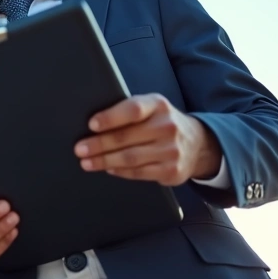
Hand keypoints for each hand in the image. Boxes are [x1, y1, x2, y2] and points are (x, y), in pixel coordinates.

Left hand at [75, 93, 222, 185]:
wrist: (197, 144)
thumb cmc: (161, 123)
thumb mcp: (151, 108)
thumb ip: (128, 111)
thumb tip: (93, 124)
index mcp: (158, 105)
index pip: (133, 109)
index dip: (111, 117)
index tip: (91, 124)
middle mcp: (168, 126)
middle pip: (126, 137)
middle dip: (99, 144)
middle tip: (80, 149)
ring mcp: (172, 150)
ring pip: (130, 158)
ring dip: (104, 161)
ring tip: (86, 162)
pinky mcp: (172, 171)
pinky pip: (139, 173)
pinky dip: (120, 171)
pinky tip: (108, 168)